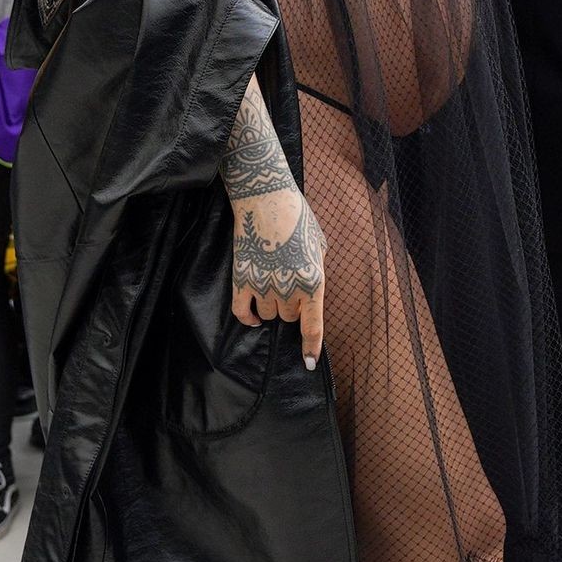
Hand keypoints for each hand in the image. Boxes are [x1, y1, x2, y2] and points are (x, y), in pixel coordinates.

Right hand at [230, 186, 325, 365]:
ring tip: (273, 284)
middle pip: (289, 318)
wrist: (266, 198)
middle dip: (291, 308)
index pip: (312, 327)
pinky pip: (243, 312)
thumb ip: (316, 271)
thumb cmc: (298, 217)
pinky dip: (249, 318)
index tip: (308, 363)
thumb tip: (310, 290)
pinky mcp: (242, 279)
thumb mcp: (320, 245)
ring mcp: (263, 286)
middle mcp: (288, 289)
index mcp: (313, 282)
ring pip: (269, 314)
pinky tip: (254, 316)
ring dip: (272, 306)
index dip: (311, 348)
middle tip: (289, 286)